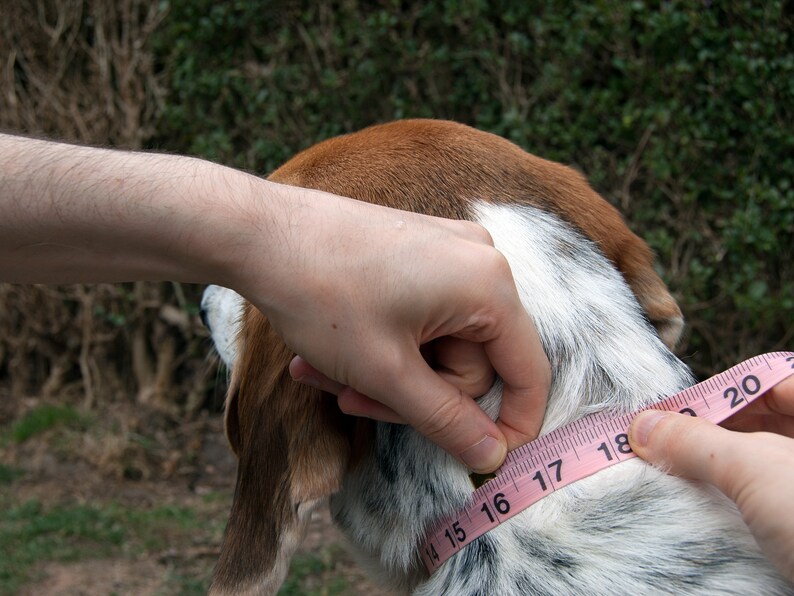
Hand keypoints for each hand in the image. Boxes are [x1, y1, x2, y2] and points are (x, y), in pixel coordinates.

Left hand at [231, 183, 550, 473]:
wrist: (259, 233)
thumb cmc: (322, 295)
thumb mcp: (388, 373)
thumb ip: (446, 420)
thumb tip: (493, 454)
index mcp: (488, 286)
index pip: (528, 372)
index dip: (512, 423)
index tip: (485, 459)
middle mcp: (477, 262)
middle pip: (470, 362)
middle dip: (412, 394)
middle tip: (354, 400)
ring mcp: (446, 252)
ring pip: (436, 345)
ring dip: (386, 374)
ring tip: (326, 378)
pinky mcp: (416, 253)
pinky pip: (419, 318)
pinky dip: (381, 346)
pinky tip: (328, 358)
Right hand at [628, 375, 793, 580]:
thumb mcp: (758, 471)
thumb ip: (697, 442)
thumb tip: (646, 426)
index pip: (770, 382)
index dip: (721, 391)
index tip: (674, 411)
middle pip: (766, 422)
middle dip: (713, 430)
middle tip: (666, 443)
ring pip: (764, 464)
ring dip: (720, 468)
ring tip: (678, 476)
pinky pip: (767, 502)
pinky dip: (737, 502)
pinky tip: (707, 510)